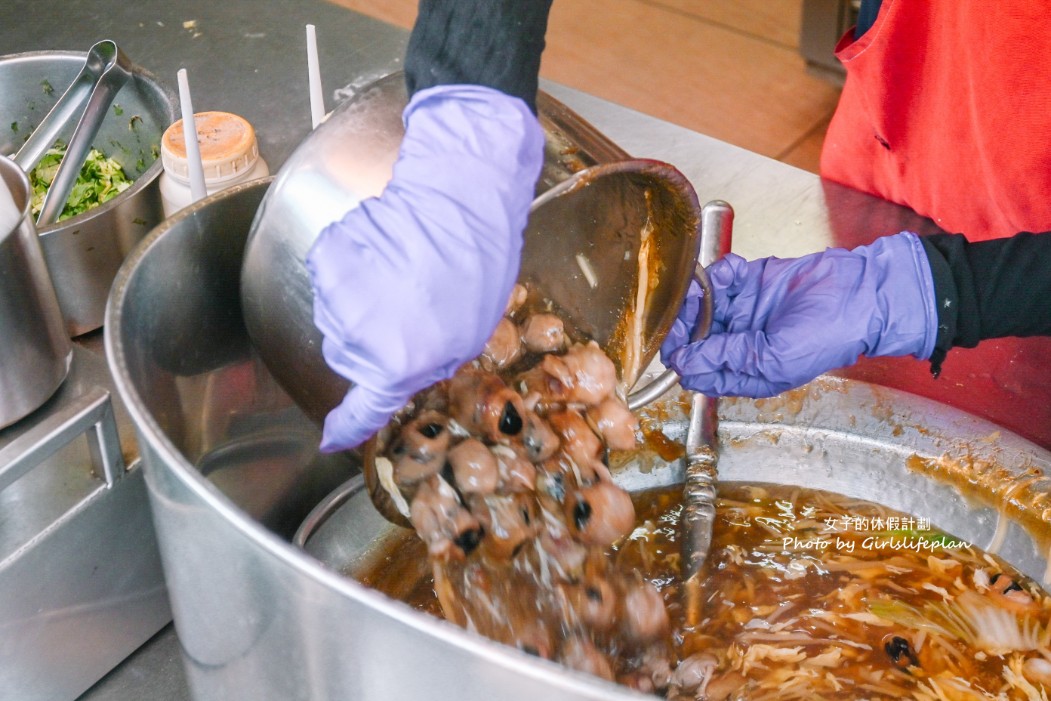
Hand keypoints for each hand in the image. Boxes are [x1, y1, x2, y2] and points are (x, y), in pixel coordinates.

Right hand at [306, 87, 544, 450]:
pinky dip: (351, 273)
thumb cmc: (477, 267)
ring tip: (403, 277)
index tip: (331, 438)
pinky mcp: (327, 258)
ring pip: (338, 319)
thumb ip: (422, 367)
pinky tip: (384, 255)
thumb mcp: (466, 338)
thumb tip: (394, 376)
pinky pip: (332, 282)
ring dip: (363, 306)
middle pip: (349, 359)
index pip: (361, 410)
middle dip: (373, 344)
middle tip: (409, 311)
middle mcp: (358, 340)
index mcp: (398, 365)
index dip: (345, 427)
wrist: (460, 198)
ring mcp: (337, 298)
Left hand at [660, 232, 938, 396]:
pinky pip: (723, 279)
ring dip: (695, 297)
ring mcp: (745, 312)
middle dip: (683, 325)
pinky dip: (718, 274)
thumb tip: (685, 363)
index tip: (671, 346)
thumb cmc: (828, 337)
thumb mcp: (772, 359)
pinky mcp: (752, 283)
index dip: (682, 358)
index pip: (699, 371)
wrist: (860, 295)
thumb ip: (726, 359)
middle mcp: (742, 343)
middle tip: (676, 314)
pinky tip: (726, 273)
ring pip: (703, 306)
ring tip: (693, 290)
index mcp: (747, 372)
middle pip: (695, 337)